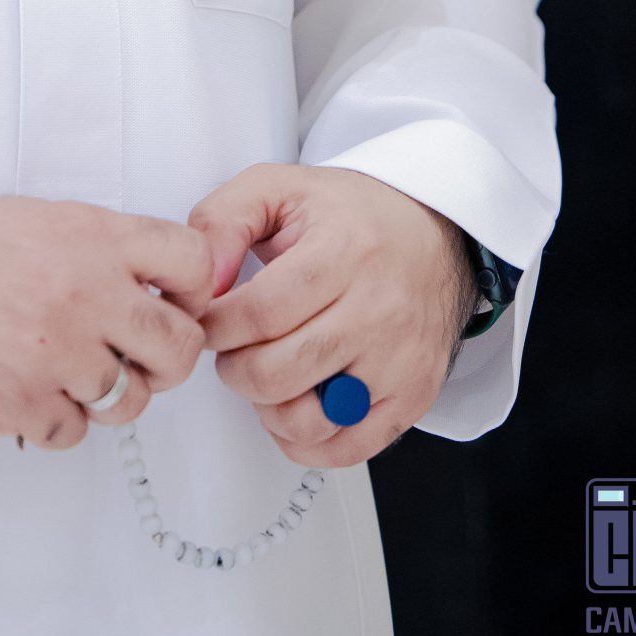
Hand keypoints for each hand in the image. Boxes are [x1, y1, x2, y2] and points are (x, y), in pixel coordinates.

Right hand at [0, 196, 215, 448]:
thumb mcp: (39, 220)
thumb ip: (102, 250)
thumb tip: (154, 288)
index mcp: (94, 238)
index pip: (194, 264)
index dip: (194, 291)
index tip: (174, 303)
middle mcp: (86, 294)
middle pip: (178, 348)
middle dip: (161, 359)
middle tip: (131, 355)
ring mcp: (57, 354)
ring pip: (131, 400)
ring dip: (107, 394)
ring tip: (65, 371)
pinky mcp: (25, 404)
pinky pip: (76, 431)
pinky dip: (56, 419)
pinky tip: (27, 388)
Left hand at [185, 163, 479, 467]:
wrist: (431, 234)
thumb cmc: (354, 215)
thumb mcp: (278, 188)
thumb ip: (223, 221)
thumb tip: (204, 279)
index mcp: (343, 252)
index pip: (260, 313)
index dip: (217, 325)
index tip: (209, 319)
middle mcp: (379, 310)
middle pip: (277, 372)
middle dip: (234, 366)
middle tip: (234, 347)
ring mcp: (399, 360)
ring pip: (308, 418)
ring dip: (266, 405)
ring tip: (267, 371)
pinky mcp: (413, 397)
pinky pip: (345, 448)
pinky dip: (305, 440)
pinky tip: (295, 403)